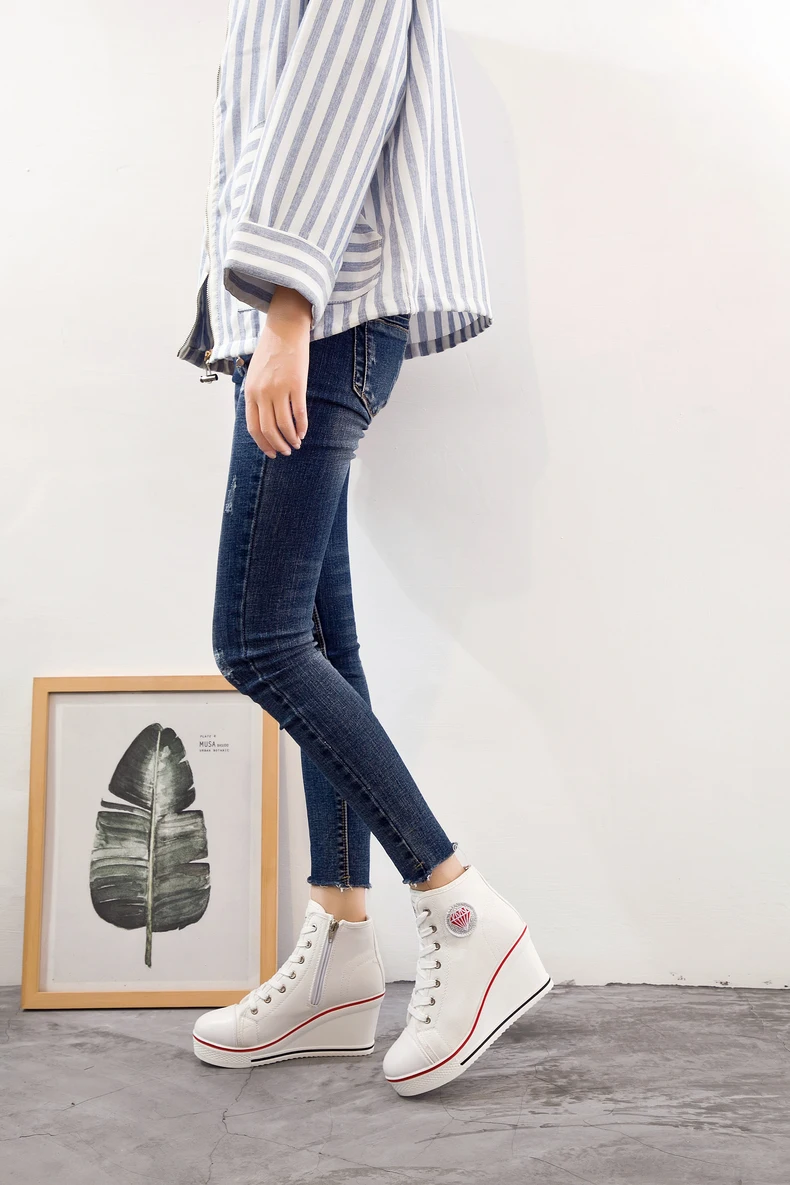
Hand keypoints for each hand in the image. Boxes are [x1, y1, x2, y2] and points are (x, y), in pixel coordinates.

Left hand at [243, 287, 311, 457]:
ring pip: (284, 425)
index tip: (271, 452)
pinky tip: (304, 432)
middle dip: (278, 445)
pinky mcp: (296, 384)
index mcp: (250, 392)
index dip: (263, 444)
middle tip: (286, 452)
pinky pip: (299, 413)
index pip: (254, 427)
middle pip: (268, 429)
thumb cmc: (270, 351)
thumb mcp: (255, 374)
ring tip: (296, 443)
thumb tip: (263, 419)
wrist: (284, 328)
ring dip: (291, 439)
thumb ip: (256, 396)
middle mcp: (262, 393)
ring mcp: (279, 389)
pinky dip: (302, 426)